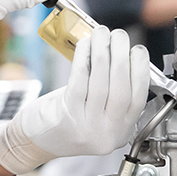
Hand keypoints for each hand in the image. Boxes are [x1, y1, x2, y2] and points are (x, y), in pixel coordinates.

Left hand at [0, 27, 149, 175]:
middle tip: (120, 36)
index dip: (140, 71)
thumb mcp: (100, 117)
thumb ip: (115, 95)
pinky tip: (85, 45)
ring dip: (103, 52)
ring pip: (101, 83)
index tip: (137, 51)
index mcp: (121, 132)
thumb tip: (124, 55)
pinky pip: (79, 81)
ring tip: (102, 33)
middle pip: (122, 89)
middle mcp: (107, 133)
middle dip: (123, 56)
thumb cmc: (68, 122)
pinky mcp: (67, 116)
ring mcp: (87, 127)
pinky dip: (83, 59)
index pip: (138, 98)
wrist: (36, 142)